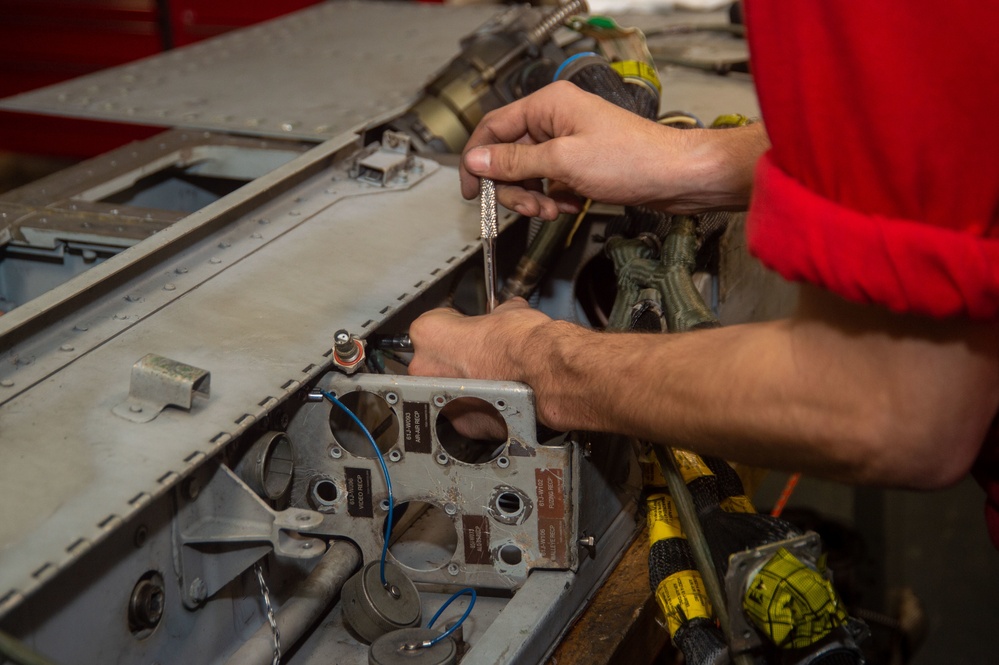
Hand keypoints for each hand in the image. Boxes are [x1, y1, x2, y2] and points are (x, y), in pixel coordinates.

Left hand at [408, 298, 556, 438]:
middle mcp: (426, 368)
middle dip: (454, 359)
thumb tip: (502, 314)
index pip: (431, 325)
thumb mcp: (505, 310)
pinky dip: (479, 407)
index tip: (466, 331)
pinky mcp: (462, 424)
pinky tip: (498, 396)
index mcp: (428, 333)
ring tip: (492, 376)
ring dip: (464, 385)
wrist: (543, 370)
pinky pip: (466, 413)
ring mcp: (442, 398)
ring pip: (447, 390)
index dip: (454, 327)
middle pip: (433, 361)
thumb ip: (493, 314)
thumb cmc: (522, 342)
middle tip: (480, 355)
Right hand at [459, 81, 767, 218]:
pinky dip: (555, 199)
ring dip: (536, 198)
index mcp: (548, 105)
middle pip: (509, 156)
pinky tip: (571, 205)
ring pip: (529, 174)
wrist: (675, 177)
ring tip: (554, 209)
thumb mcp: (563, 162)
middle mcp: (555, 120)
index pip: (494, 127)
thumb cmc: (633, 159)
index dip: (477, 160)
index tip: (471, 190)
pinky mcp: (579, 163)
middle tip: (529, 207)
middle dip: (515, 187)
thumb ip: (515, 162)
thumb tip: (477, 160)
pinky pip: (550, 183)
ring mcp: (568, 142)